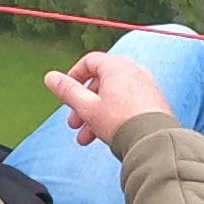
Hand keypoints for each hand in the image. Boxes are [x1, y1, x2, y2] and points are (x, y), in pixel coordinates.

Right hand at [43, 47, 169, 149]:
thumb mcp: (87, 107)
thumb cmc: (121, 122)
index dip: (73, 77)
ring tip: (87, 137)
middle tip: (74, 123)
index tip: (66, 94)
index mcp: (117, 67)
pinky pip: (127, 104)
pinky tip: (106, 135)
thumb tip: (50, 77)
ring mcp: (146, 86)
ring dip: (95, 115)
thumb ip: (67, 91)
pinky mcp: (154, 102)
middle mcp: (134, 72)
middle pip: (100, 82)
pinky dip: (114, 116)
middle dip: (83, 104)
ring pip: (113, 96)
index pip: (89, 62)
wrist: (154, 141)